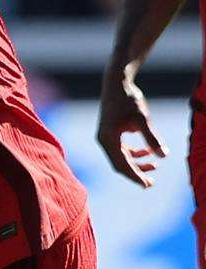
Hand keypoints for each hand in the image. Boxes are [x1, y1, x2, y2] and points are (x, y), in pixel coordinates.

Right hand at [95, 70, 165, 188]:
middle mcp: (104, 141)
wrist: (117, 83)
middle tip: (151, 183)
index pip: (121, 164)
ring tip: (155, 166)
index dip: (135, 176)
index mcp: (108, 140)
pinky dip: (134, 153)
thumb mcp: (142, 119)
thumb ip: (152, 138)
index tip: (147, 185)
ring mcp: (106, 137)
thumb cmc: (128, 100)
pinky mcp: (111, 132)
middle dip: (136, 173)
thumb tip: (163, 156)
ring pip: (121, 157)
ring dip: (136, 163)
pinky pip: (121, 149)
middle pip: (120, 164)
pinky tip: (147, 151)